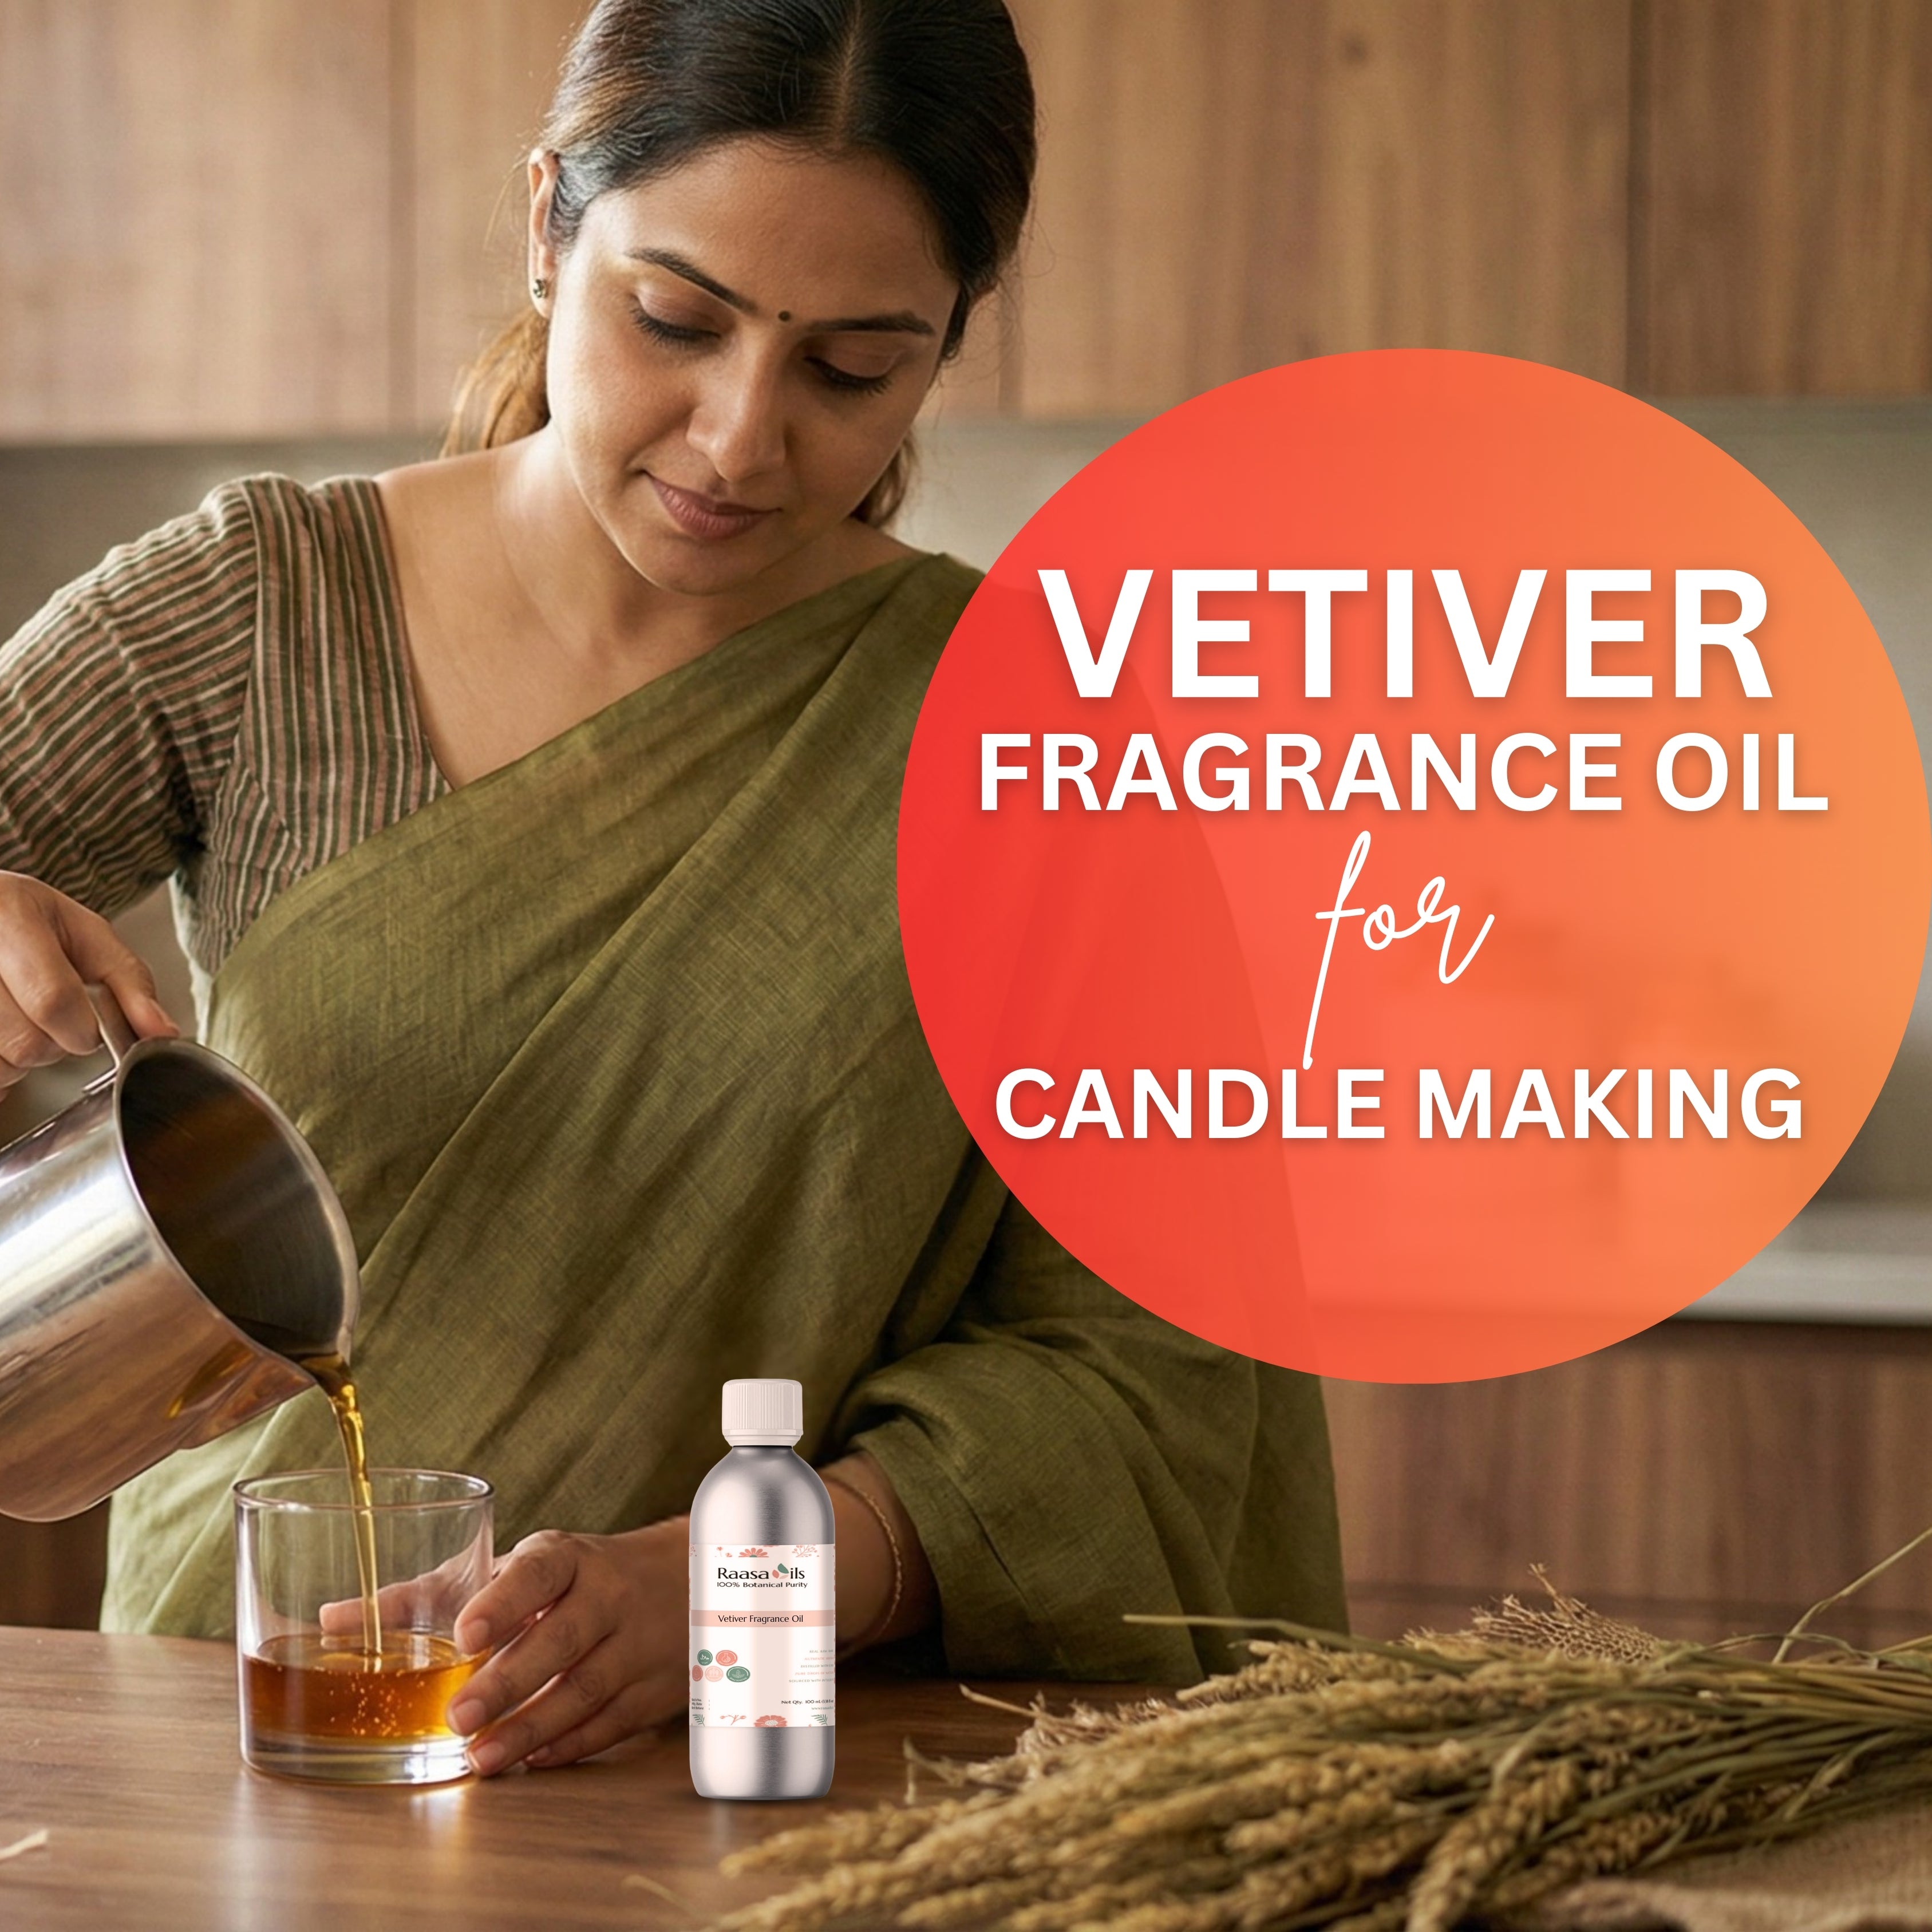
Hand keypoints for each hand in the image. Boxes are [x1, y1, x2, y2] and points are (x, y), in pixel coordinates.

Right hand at [0, 872, 176, 1087]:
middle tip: (43, 1019)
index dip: (79, 1029)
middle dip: (49, 1046)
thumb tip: (162, 1032)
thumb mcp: (84, 934)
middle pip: (24, 1043)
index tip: (83, 1026)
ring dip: (14, 1062)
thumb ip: (129, 981)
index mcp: (8, 914)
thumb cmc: (24, 921)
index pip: (53, 1001)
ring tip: (13, 1021)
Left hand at [445, 1518, 689, 1774]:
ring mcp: (636, 1644)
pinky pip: (611, 1723)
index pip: (538, 1573)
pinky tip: (532, 1759)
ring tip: (480, 1757)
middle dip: (507, 1682)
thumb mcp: (517, 1569)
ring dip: (530, 1728)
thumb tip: (335, 1617)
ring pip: (584, 1690)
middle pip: (561, 1640)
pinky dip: (570, 1745)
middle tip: (457, 1717)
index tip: (465, 1633)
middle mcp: (607, 1596)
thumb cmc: (573, 1578)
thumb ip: (432, 1595)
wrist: (681, 1579)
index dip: (503, 1601)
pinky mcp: (653, 1689)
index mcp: (569, 1558)